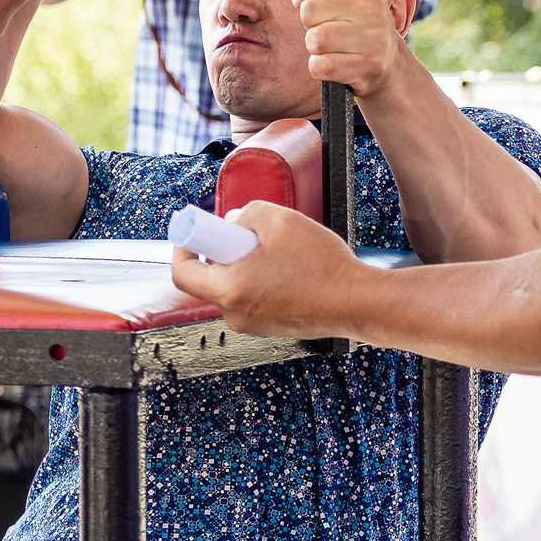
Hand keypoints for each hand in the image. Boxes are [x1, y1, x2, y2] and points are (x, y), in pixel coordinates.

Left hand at [168, 202, 368, 339]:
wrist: (357, 302)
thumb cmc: (322, 267)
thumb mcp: (280, 220)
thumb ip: (246, 214)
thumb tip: (232, 222)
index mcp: (230, 290)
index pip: (183, 273)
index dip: (184, 246)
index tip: (193, 232)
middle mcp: (236, 314)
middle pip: (210, 279)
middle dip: (223, 251)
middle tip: (245, 235)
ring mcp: (254, 324)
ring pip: (234, 287)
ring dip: (245, 265)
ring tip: (278, 252)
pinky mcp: (271, 326)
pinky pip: (253, 297)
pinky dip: (261, 279)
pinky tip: (288, 269)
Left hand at [293, 0, 405, 100]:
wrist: (388, 58)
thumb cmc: (354, 19)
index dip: (308, 1)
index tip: (327, 10)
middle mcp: (373, 4)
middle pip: (309, 12)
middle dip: (310, 25)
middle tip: (329, 30)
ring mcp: (374, 36)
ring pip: (315, 39)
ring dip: (314, 47)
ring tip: (332, 46)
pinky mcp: (370, 65)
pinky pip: (320, 66)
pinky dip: (319, 67)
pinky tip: (336, 62)